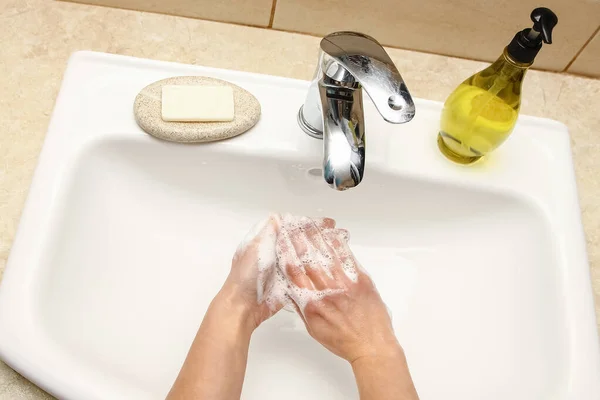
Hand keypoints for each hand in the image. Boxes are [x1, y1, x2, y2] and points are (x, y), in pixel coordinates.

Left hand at [222, 214, 335, 330]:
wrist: (243, 307)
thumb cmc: (245, 275)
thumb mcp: (255, 248)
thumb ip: (269, 232)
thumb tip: (278, 216)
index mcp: (265, 242)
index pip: (288, 228)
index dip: (305, 224)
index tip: (325, 222)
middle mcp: (275, 254)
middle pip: (298, 242)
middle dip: (315, 237)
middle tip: (335, 234)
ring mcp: (283, 270)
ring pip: (303, 258)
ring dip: (318, 253)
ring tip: (337, 248)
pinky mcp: (289, 285)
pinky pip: (304, 276)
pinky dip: (315, 271)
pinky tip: (330, 267)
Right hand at [284, 224, 400, 362]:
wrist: (372, 347)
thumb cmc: (344, 341)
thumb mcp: (314, 329)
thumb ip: (301, 307)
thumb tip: (291, 290)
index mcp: (312, 304)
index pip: (295, 274)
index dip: (287, 254)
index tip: (282, 241)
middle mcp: (327, 292)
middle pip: (308, 260)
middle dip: (298, 241)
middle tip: (292, 225)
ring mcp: (345, 284)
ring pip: (327, 256)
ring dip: (316, 238)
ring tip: (308, 224)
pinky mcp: (361, 280)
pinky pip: (348, 259)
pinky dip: (339, 245)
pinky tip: (332, 234)